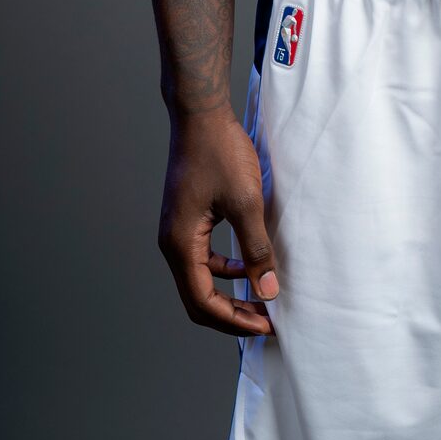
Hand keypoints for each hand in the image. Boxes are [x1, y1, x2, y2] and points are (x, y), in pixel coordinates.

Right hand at [158, 106, 279, 334]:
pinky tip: (248, 264)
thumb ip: (256, 249)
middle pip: (198, 297)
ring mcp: (178, 230)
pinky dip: (225, 269)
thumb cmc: (220, 152)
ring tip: (261, 296)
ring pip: (201, 278)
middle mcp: (172, 243)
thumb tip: (268, 291)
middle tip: (264, 321)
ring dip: (229, 292)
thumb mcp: (246, 203)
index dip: (234, 320)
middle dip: (231, 314)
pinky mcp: (188, 219)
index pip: (203, 302)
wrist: (201, 114)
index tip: (265, 325)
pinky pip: (203, 257)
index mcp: (180, 244)